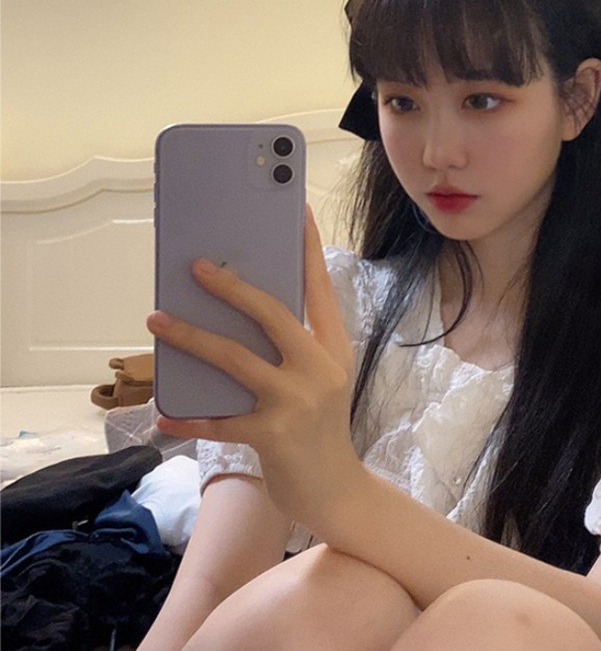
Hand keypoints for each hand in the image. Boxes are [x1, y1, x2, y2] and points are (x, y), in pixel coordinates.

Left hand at [146, 206, 363, 529]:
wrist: (339, 492)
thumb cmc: (323, 429)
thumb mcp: (322, 381)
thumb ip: (294, 350)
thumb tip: (238, 318)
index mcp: (334, 348)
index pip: (319, 289)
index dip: (308, 249)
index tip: (299, 211)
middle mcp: (319, 367)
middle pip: (271, 314)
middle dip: (231, 286)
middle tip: (196, 267)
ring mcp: (297, 401)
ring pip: (235, 359)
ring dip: (190, 338)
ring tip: (156, 321)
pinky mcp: (274, 435)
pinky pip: (219, 420)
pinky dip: (188, 417)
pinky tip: (163, 413)